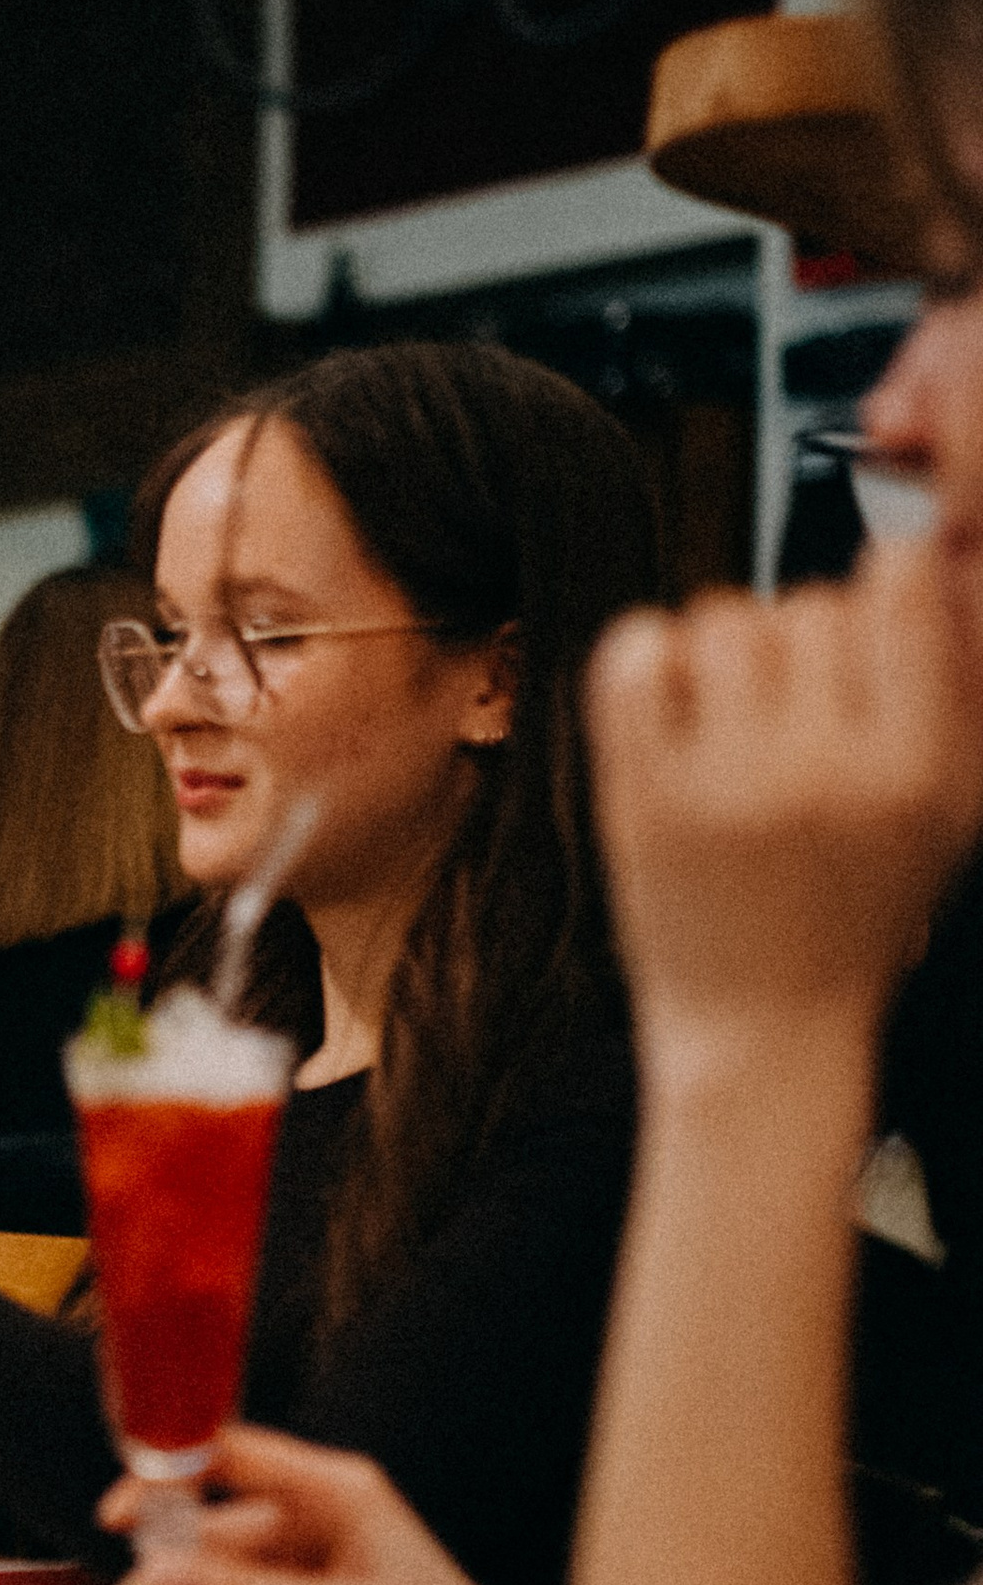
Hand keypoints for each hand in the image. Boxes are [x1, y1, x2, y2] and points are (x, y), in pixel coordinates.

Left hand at [587, 540, 982, 1073]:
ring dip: (726, 652)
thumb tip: (941, 555)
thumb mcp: (952, 814)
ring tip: (735, 717)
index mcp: (917, 771)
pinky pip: (634, 656)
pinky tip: (671, 706)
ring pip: (723, 619)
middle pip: (808, 603)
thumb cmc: (860, 913)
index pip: (900, 584)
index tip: (870, 614)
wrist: (764, 1029)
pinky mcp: (641, 797)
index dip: (882, 580)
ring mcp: (726, 783)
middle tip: (796, 712)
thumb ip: (960, 688)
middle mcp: (825, 771)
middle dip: (802, 645)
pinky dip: (648, 660)